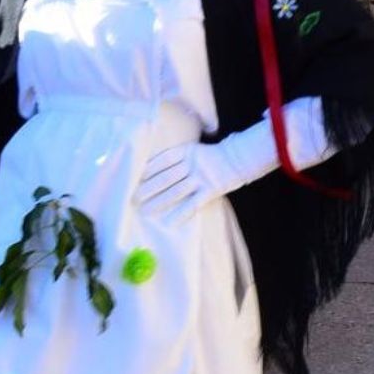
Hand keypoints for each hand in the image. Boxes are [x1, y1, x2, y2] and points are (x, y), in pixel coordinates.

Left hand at [136, 139, 259, 223]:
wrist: (240, 158)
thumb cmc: (214, 156)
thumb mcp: (196, 150)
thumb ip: (180, 158)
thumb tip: (156, 167)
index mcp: (188, 151)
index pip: (163, 159)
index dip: (148, 169)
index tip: (134, 177)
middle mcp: (192, 163)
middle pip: (167, 176)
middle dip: (149, 187)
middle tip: (133, 197)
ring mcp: (202, 177)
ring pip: (176, 190)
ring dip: (159, 201)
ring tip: (145, 210)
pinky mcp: (211, 190)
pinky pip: (194, 203)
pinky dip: (182, 213)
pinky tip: (170, 222)